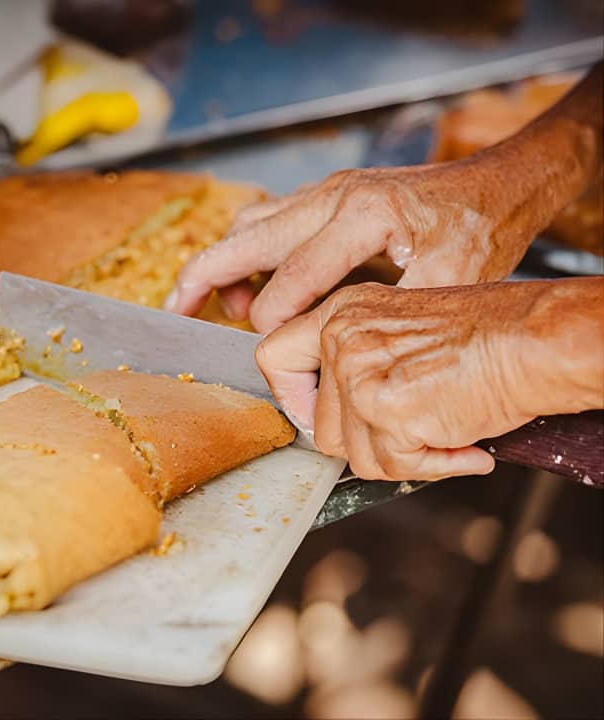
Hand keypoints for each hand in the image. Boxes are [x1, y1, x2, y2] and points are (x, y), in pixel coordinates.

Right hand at [166, 164, 526, 333]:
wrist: (496, 186)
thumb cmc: (479, 230)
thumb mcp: (451, 281)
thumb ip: (390, 316)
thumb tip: (343, 358)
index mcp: (361, 215)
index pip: (291, 279)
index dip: (271, 324)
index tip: (266, 357)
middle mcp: (332, 195)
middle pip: (243, 239)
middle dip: (201, 279)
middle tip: (173, 314)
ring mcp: (324, 191)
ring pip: (248, 225)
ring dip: (222, 263)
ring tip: (211, 305)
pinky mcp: (325, 196)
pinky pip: (267, 221)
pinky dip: (245, 252)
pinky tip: (250, 282)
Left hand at [255, 280, 602, 481]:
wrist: (533, 338)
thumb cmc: (484, 332)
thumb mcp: (401, 326)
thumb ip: (357, 363)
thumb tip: (335, 420)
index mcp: (341, 312)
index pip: (273, 357)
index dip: (291, 398)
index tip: (314, 416)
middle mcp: (342, 339)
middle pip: (320, 426)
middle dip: (366, 441)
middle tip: (410, 430)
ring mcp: (360, 375)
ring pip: (355, 455)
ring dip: (401, 456)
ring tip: (441, 429)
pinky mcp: (386, 410)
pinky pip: (391, 468)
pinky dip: (428, 466)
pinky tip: (458, 444)